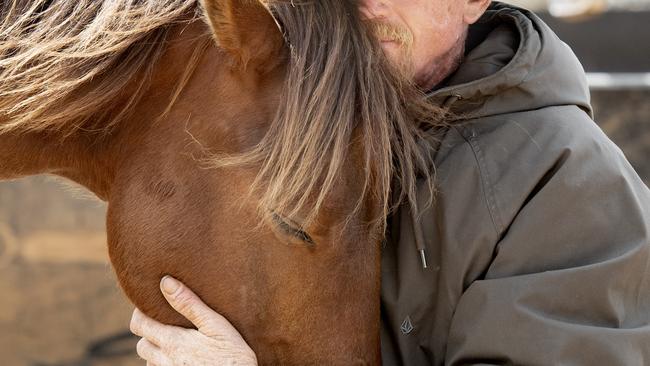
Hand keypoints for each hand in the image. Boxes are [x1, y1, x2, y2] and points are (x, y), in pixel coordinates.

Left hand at [129, 276, 257, 365]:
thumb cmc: (234, 356)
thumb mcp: (216, 325)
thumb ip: (190, 304)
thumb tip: (166, 282)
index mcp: (173, 342)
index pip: (139, 325)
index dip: (141, 313)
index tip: (153, 306)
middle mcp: (165, 361)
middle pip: (141, 345)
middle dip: (150, 333)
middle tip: (167, 324)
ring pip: (150, 361)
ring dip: (157, 351)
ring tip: (176, 342)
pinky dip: (165, 365)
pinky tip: (183, 359)